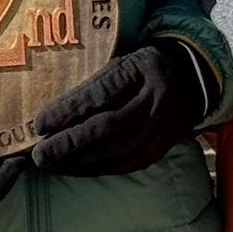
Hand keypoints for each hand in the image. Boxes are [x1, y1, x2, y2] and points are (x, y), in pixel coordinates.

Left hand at [29, 39, 214, 178]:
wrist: (193, 76)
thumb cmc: (142, 68)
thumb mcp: (121, 61)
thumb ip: (94, 83)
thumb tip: (53, 112)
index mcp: (142, 68)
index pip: (101, 92)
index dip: (70, 110)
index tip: (39, 123)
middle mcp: (156, 98)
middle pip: (110, 125)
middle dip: (71, 142)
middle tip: (40, 155)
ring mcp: (164, 124)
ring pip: (120, 149)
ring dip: (82, 160)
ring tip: (52, 165)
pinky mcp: (165, 144)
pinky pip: (131, 163)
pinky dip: (102, 169)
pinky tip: (78, 170)